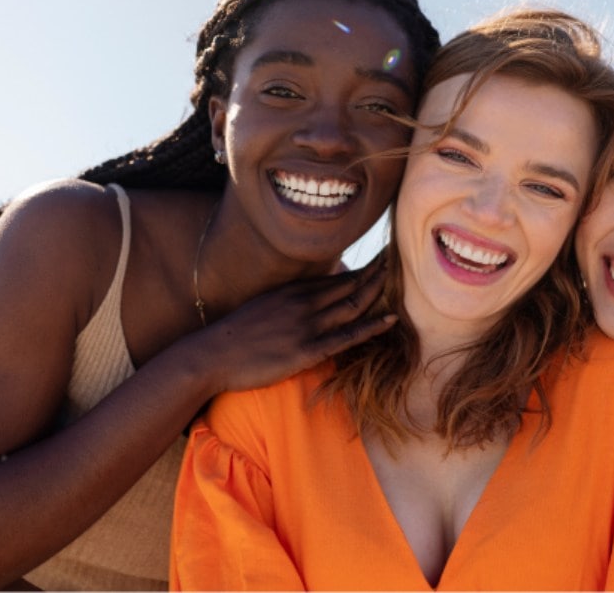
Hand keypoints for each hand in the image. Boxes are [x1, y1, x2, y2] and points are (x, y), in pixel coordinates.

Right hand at [187, 257, 394, 394]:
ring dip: (380, 292)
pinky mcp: (307, 350)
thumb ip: (291, 300)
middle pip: (352, 285)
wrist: (211, 355)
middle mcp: (305, 302)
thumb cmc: (236, 336)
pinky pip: (347, 336)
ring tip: (402, 279)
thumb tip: (313, 296)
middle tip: (401, 259)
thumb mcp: (265, 306)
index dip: (366, 268)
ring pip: (354, 305)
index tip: (384, 259)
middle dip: (379, 273)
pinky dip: (371, 326)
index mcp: (294, 291)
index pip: (339, 276)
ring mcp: (307, 325)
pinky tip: (391, 318)